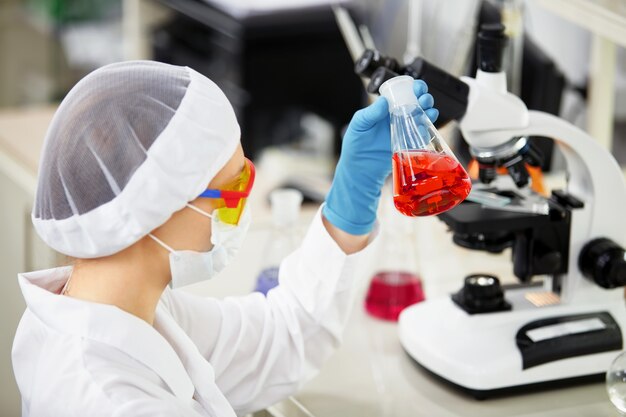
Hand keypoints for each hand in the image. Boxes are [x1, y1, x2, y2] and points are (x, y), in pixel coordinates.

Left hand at [323, 80, 437, 234]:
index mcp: (384, 109)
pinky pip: (421, 134)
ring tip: (428, 110)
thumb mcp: (359, 125)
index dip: (412, 88)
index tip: (417, 86)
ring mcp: (403, 131)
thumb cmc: (355, 145)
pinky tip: (425, 125)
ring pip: (421, 117)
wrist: (359, 170)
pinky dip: (426, 128)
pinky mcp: (408, 144)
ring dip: (428, 111)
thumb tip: (384, 101)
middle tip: (424, 99)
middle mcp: (396, 118)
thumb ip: (371, 113)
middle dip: (424, 98)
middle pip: (415, 103)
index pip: (401, 94)